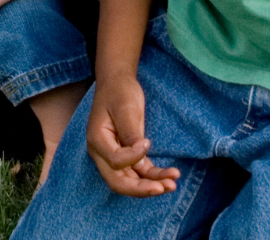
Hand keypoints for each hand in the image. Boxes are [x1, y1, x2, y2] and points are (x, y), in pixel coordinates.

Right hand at [86, 71, 178, 196]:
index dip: (133, 156)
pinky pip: (139, 171)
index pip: (115, 160)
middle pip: (118, 181)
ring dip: (151, 185)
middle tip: (163, 188)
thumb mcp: (126, 108)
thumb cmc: (120, 92)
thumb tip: (141, 158)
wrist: (117, 82)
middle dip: (141, 188)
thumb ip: (131, 134)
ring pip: (130, 180)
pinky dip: (153, 176)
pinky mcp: (126, 155)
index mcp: (97, 140)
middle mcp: (102, 153)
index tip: (148, 142)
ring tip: (173, 184)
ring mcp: (113, 156)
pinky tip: (170, 176)